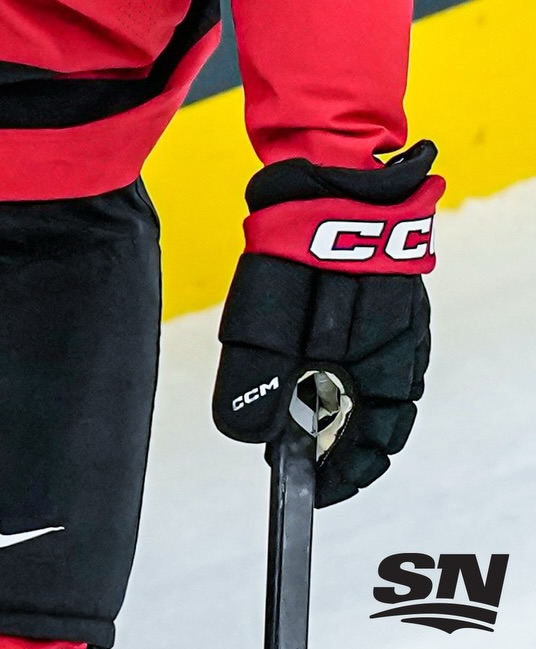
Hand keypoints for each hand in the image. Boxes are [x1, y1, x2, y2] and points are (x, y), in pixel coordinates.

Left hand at [212, 139, 440, 504]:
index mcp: (382, 357)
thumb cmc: (302, 234)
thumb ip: (260, 373)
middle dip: (345, 446)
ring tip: (307, 419)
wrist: (326, 161)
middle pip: (382, 416)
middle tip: (307, 462)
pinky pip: (373, 341)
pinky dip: (347, 364)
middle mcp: (400, 340)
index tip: (309, 488)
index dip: (343, 472)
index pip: (375, 440)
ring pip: (379, 379)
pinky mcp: (384, 280)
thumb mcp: (269, 310)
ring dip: (347, 406)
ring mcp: (396, 308)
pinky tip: (319, 357)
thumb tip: (248, 432)